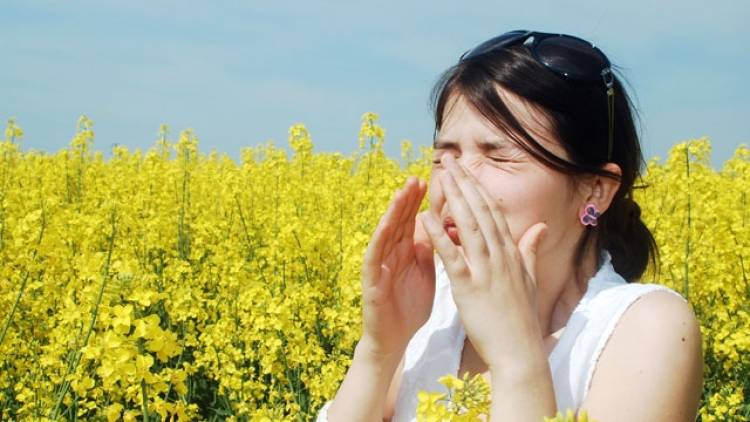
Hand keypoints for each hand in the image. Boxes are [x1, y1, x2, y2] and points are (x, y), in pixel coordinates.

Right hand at [360, 176, 435, 357]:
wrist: (395, 339)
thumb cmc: (410, 307)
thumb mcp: (425, 273)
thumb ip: (428, 250)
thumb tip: (438, 225)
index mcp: (406, 251)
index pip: (413, 220)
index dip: (421, 202)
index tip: (433, 181)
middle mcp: (390, 253)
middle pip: (399, 221)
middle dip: (407, 199)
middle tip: (417, 177)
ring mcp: (379, 265)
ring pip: (386, 233)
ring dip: (393, 212)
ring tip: (401, 193)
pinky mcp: (371, 281)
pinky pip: (374, 256)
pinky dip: (379, 239)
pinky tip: (385, 225)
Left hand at [418, 154, 547, 370]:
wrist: (520, 351)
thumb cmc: (521, 319)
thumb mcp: (529, 279)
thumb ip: (530, 250)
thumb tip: (540, 227)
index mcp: (511, 253)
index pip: (493, 212)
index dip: (478, 188)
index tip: (466, 170)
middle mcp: (500, 256)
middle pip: (480, 211)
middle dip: (464, 183)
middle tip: (449, 160)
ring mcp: (486, 270)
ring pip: (468, 226)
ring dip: (453, 198)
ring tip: (440, 176)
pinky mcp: (469, 287)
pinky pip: (452, 256)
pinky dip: (438, 235)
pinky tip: (424, 217)